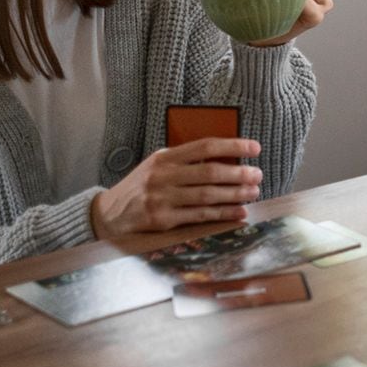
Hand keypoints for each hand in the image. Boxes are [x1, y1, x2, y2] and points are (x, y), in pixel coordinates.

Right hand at [88, 137, 263, 238]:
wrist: (109, 213)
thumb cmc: (142, 186)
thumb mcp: (158, 165)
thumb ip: (186, 160)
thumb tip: (227, 158)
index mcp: (165, 157)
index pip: (205, 147)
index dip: (233, 146)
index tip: (255, 148)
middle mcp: (163, 176)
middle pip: (209, 172)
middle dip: (238, 173)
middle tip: (257, 174)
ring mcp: (162, 198)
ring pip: (207, 195)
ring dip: (234, 194)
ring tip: (253, 192)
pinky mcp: (163, 219)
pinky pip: (199, 216)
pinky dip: (222, 214)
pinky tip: (239, 212)